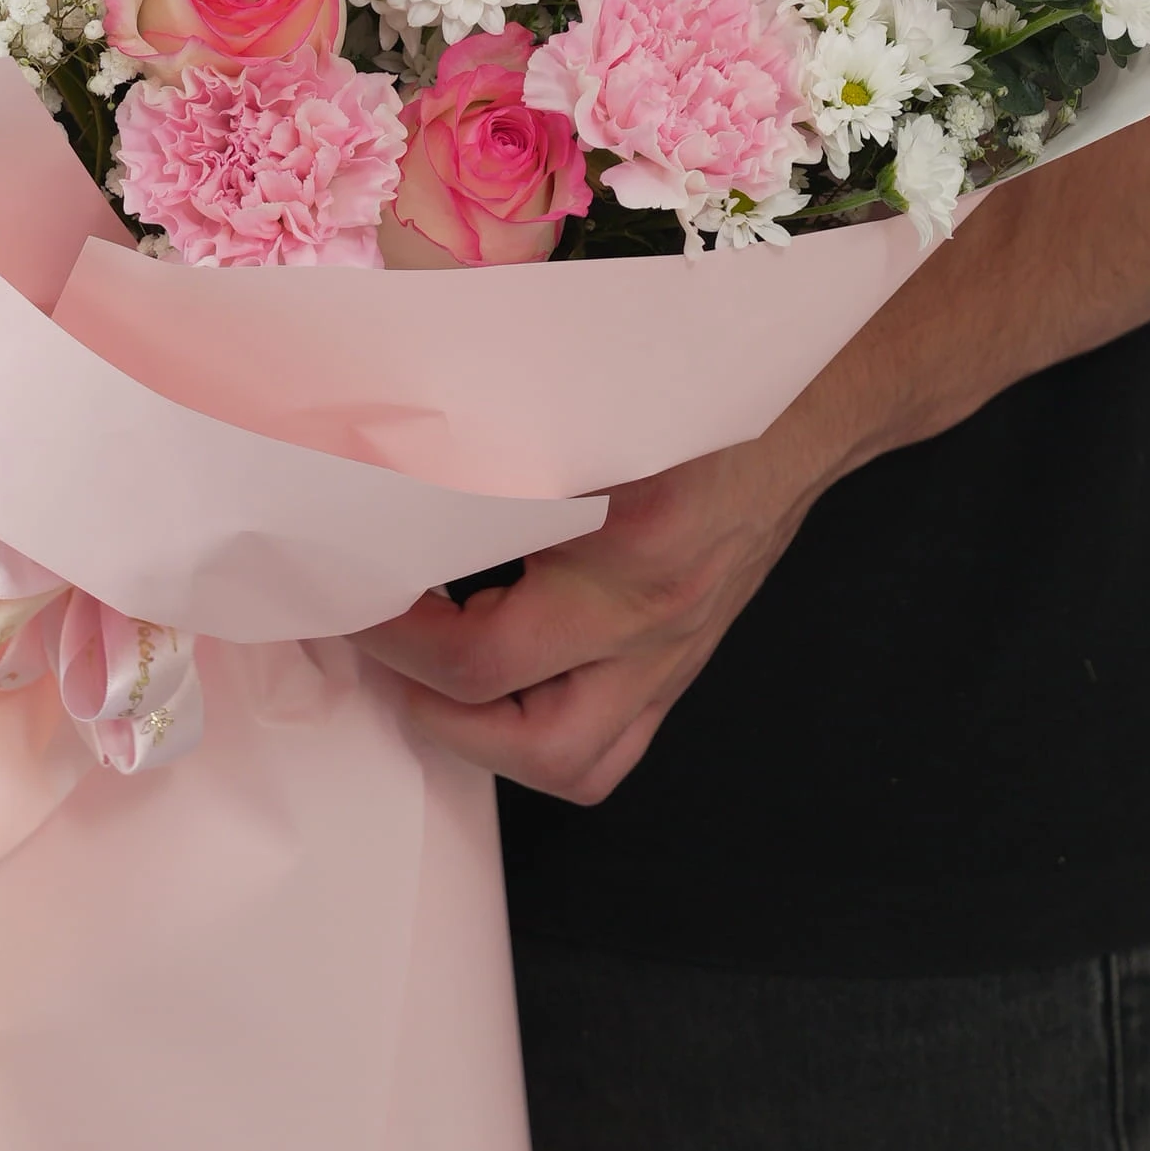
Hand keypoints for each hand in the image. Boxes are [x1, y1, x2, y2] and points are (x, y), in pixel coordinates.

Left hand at [351, 416, 839, 803]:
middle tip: (371, 635)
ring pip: (569, 762)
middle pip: (512, 714)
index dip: (391, 630)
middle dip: (419, 688)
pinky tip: (494, 687)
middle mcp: (650, 616)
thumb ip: (489, 413)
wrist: (806, 410)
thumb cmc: (693, 388)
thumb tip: (384, 419)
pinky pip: (608, 752)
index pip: (478, 643)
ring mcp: (670, 656)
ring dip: (479, 739)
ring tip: (427, 680)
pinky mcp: (678, 669)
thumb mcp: (586, 390)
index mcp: (623, 542)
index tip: (343, 587)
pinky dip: (536, 739)